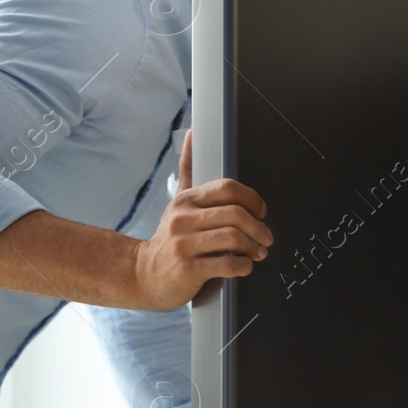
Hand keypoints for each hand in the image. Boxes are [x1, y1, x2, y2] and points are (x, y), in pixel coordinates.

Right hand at [131, 129, 272, 309]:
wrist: (142, 274)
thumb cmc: (168, 240)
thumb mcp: (177, 203)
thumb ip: (187, 170)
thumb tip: (191, 133)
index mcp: (186, 200)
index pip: (227, 188)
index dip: (252, 199)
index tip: (261, 212)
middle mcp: (182, 219)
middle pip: (235, 214)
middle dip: (258, 228)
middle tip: (266, 238)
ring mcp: (183, 244)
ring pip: (233, 238)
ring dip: (253, 247)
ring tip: (257, 252)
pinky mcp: (187, 269)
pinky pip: (226, 264)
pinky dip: (243, 266)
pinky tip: (244, 266)